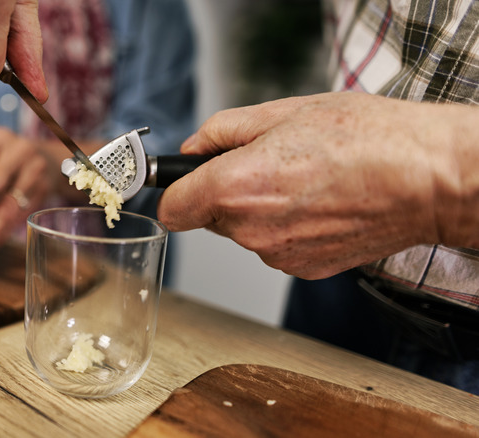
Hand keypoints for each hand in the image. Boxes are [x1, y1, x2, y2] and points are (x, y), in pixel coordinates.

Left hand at [157, 92, 467, 279]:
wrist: (427, 180)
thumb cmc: (367, 140)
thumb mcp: (283, 112)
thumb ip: (222, 131)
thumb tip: (193, 148)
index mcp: (236, 187)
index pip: (172, 210)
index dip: (175, 193)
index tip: (183, 183)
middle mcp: (250, 230)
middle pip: (210, 218)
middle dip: (226, 193)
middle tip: (268, 165)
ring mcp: (277, 255)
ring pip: (245, 232)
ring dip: (259, 210)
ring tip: (304, 182)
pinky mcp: (303, 269)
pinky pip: (275, 247)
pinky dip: (286, 228)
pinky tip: (319, 205)